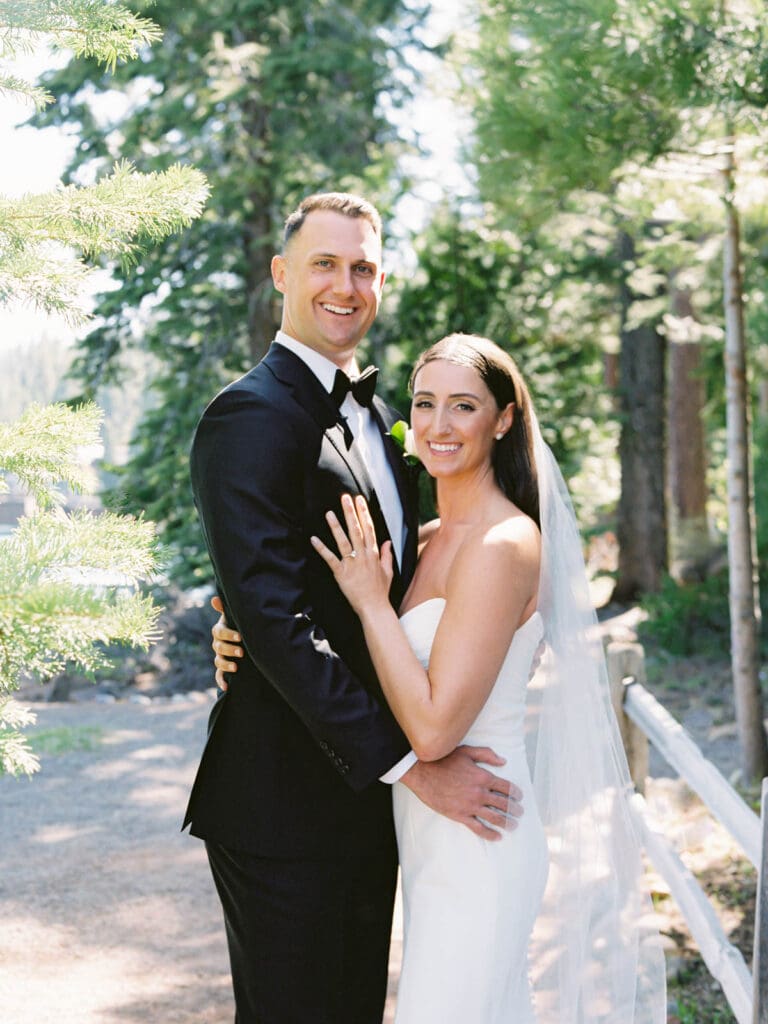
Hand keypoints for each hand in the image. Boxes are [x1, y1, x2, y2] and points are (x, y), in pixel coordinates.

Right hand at [210, 595, 242, 690]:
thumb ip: (226, 609)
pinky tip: (226, 688)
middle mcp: (218, 644)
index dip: (228, 634)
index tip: (240, 637)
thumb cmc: (240, 625)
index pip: (219, 632)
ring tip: (236, 667)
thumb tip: (214, 599)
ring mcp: (220, 656)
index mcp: (220, 630)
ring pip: (218, 661)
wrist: (245, 641)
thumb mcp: (234, 617)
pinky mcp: (223, 669)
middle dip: (229, 650)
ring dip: (226, 664)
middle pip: (219, 647)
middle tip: (242, 652)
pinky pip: (219, 676)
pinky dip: (221, 682)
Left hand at [310, 494, 392, 614]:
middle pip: (356, 530)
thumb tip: (388, 542)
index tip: (360, 500)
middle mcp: (363, 555)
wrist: (374, 607)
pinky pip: (330, 559)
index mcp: (373, 554)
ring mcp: (352, 564)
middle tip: (345, 498)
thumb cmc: (380, 591)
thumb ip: (387, 555)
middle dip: (350, 512)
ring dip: (336, 526)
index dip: (364, 513)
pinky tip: (313, 539)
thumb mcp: (388, 571)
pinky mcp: (341, 573)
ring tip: (329, 513)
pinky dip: (321, 549)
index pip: (369, 528)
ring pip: (343, 541)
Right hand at [400, 745, 523, 841]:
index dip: (516, 793)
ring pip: (494, 817)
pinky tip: (497, 836)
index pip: (506, 787)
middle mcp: (479, 792)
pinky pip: (478, 828)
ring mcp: (470, 805)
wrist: (422, 772)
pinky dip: (490, 834)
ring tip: (513, 826)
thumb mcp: (466, 751)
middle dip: (515, 809)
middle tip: (520, 813)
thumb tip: (504, 761)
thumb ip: (487, 754)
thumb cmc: (443, 759)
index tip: (520, 797)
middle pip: (503, 804)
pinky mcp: (460, 815)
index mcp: (483, 776)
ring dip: (507, 822)